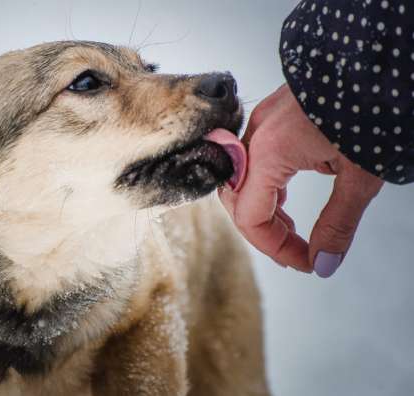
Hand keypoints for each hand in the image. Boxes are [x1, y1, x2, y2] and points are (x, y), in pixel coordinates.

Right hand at [219, 85, 383, 276]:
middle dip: (265, 232)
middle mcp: (255, 136)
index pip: (251, 217)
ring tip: (294, 231)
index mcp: (269, 151)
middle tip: (296, 252)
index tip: (306, 263)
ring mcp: (260, 122)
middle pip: (238, 201)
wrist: (377, 56)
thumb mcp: (360, 176)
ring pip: (242, 182)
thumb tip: (324, 264)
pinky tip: (288, 199)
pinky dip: (267, 187)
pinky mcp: (271, 116)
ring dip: (264, 211)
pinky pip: (253, 161)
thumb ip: (338, 224)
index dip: (275, 248)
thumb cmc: (375, 108)